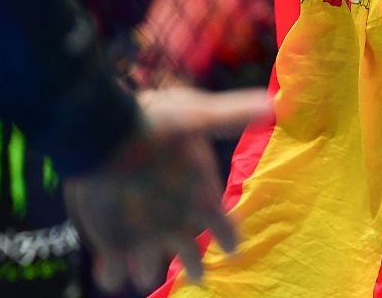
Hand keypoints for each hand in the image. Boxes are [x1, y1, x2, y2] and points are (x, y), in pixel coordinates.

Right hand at [64, 86, 271, 292]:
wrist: (109, 139)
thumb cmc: (158, 124)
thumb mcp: (200, 114)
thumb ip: (233, 115)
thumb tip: (272, 105)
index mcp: (204, 200)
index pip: (226, 231)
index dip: (229, 239)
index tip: (233, 249)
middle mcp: (177, 226)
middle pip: (190, 259)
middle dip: (194, 267)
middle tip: (198, 276)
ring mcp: (144, 239)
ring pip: (149, 269)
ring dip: (148, 271)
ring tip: (146, 276)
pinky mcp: (112, 243)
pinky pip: (113, 271)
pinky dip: (112, 274)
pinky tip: (110, 275)